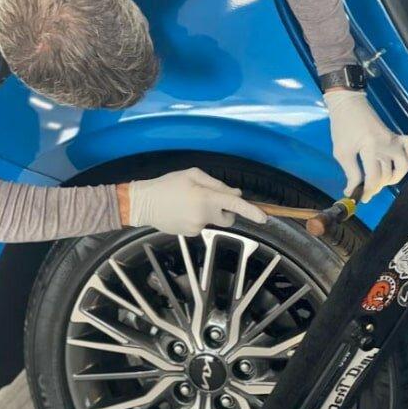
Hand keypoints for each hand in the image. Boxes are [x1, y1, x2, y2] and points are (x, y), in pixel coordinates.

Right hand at [126, 167, 266, 235]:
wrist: (143, 203)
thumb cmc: (168, 184)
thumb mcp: (192, 174)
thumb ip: (217, 183)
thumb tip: (235, 192)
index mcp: (205, 197)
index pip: (234, 204)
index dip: (251, 211)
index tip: (264, 217)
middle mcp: (203, 215)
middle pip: (228, 217)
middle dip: (226, 211)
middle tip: (211, 199)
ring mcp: (196, 227)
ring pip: (213, 220)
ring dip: (207, 212)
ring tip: (188, 202)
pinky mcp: (189, 234)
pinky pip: (201, 225)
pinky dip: (196, 218)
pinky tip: (182, 211)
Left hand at [324, 90, 407, 202]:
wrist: (349, 105)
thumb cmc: (342, 127)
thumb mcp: (342, 151)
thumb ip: (350, 172)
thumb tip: (352, 190)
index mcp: (370, 147)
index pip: (373, 177)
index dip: (367, 191)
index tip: (360, 198)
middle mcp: (386, 145)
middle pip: (387, 174)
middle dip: (377, 187)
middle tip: (366, 190)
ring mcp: (394, 140)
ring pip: (403, 165)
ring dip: (394, 177)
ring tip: (381, 181)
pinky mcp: (396, 135)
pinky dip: (407, 158)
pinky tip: (396, 164)